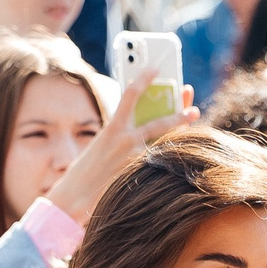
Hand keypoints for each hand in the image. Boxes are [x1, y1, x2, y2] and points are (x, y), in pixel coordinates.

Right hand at [43, 71, 195, 225]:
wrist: (72, 199)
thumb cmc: (83, 174)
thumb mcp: (100, 146)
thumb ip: (119, 136)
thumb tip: (142, 131)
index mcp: (112, 128)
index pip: (130, 94)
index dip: (144, 79)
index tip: (155, 69)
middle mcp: (125, 139)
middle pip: (159, 120)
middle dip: (178, 113)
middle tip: (191, 108)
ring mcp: (134, 158)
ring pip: (165, 142)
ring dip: (182, 132)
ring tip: (194, 123)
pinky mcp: (138, 175)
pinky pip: (160, 162)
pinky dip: (170, 158)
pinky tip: (181, 155)